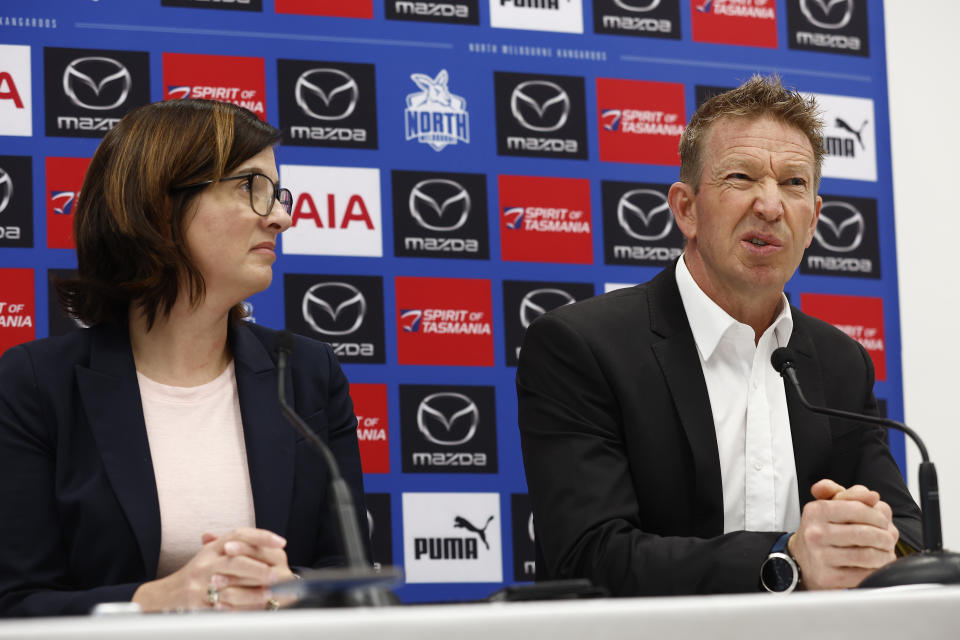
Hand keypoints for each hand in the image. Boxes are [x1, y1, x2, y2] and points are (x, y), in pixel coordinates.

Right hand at [132, 527, 292, 611]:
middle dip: (257, 568)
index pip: (239, 534)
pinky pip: (221, 607)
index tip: (281, 541)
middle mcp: (205, 563)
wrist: (165, 596)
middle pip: (235, 560)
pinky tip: (252, 611)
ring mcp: (199, 585)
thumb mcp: (212, 555)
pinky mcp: (197, 605)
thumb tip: (270, 544)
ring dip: (252, 593)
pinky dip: (238, 609)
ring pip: (230, 587)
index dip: (262, 536)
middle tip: (276, 574)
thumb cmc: (197, 575)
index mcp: (212, 548)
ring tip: (269, 595)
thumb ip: (237, 547)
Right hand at [788, 479, 899, 589]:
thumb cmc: (822, 530)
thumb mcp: (830, 506)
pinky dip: (876, 570)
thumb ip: (851, 495)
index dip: (878, 515)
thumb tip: (872, 496)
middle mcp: (815, 533)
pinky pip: (863, 574)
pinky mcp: (828, 578)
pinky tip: (876, 565)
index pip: (858, 509)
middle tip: (888, 539)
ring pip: (867, 555)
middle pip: (866, 533)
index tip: (883, 522)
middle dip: (885, 537)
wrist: (802, 559)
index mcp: (816, 511)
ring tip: (886, 552)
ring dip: (885, 554)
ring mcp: (820, 557)